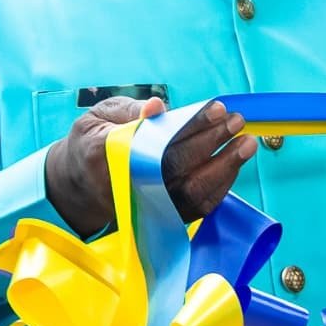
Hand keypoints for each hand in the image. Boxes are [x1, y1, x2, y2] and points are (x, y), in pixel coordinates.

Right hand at [44, 97, 256, 236]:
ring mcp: (144, 207)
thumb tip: (158, 106)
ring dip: (224, 168)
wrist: (78, 187)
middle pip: (176, 166)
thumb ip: (129, 110)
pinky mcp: (159, 219)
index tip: (216, 108)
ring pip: (190, 192)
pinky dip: (219, 187)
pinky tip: (233, 164)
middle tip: (236, 120)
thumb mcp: (98, 117)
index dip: (190, 125)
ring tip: (246, 143)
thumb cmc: (92, 144)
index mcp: (105, 155)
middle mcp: (126, 186)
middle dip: (212, 141)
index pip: (155, 139)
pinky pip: (195, 208)